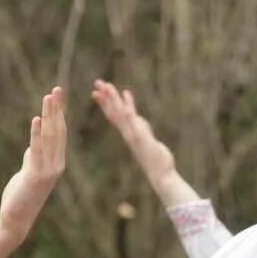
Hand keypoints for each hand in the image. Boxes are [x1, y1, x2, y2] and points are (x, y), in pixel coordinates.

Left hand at [0, 86, 68, 242]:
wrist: (17, 219)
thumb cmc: (22, 196)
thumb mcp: (29, 171)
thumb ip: (33, 157)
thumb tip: (33, 145)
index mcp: (57, 162)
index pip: (59, 133)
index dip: (59, 114)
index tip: (58, 95)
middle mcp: (57, 164)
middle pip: (58, 131)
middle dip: (57, 110)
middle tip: (57, 89)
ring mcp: (48, 170)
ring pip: (50, 138)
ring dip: (49, 116)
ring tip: (48, 98)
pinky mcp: (36, 175)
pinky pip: (37, 150)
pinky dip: (36, 134)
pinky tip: (37, 119)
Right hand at [92, 80, 195, 206]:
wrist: (160, 175)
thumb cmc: (155, 160)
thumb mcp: (147, 140)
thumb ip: (141, 129)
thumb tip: (138, 120)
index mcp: (128, 133)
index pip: (113, 115)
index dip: (105, 103)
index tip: (96, 92)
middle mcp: (128, 133)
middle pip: (114, 111)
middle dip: (105, 97)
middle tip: (97, 82)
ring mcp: (134, 134)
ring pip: (120, 113)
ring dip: (113, 99)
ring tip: (108, 85)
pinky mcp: (141, 136)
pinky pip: (133, 119)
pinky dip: (129, 107)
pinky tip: (125, 96)